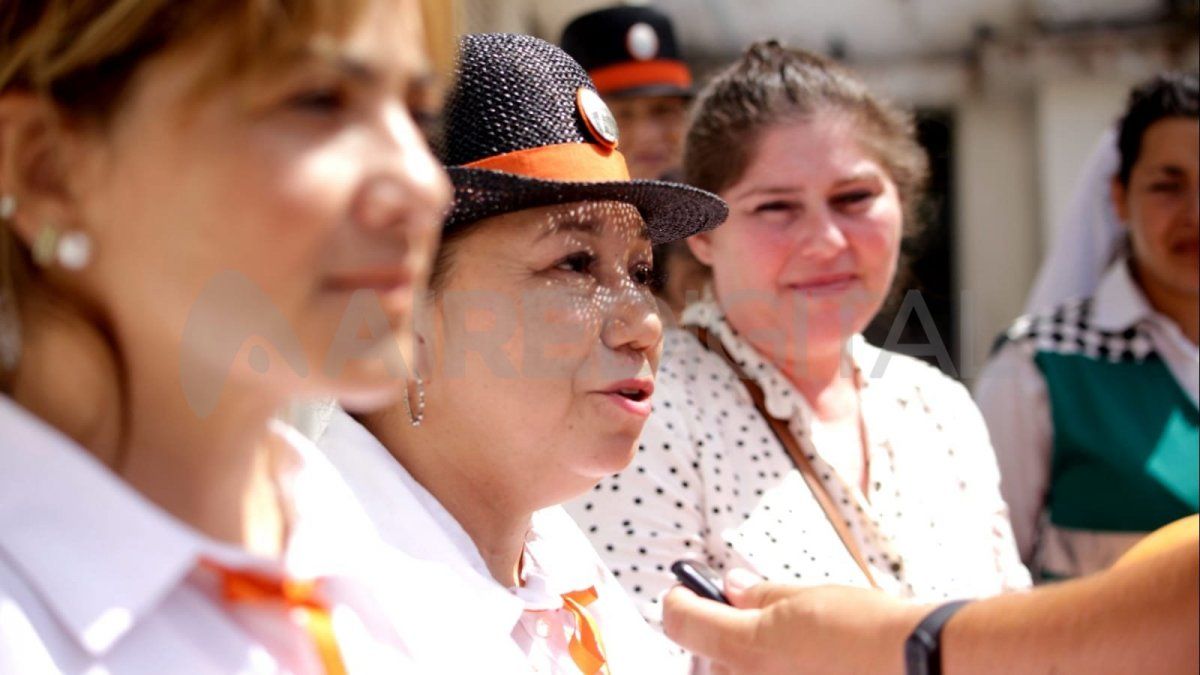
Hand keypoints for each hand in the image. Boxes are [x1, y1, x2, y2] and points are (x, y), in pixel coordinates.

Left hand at [662, 568, 928, 674]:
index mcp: (745, 648)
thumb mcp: (806, 597)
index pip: (680, 622)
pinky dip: (780, 671)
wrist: (915, 665)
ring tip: (799, 647)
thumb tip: (730, 588)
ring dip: (755, 661)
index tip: (686, 589)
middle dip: (726, 635)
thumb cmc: (866, 629)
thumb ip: (759, 596)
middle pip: (711, 658)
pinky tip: (811, 661)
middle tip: (759, 618)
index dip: (680, 599)